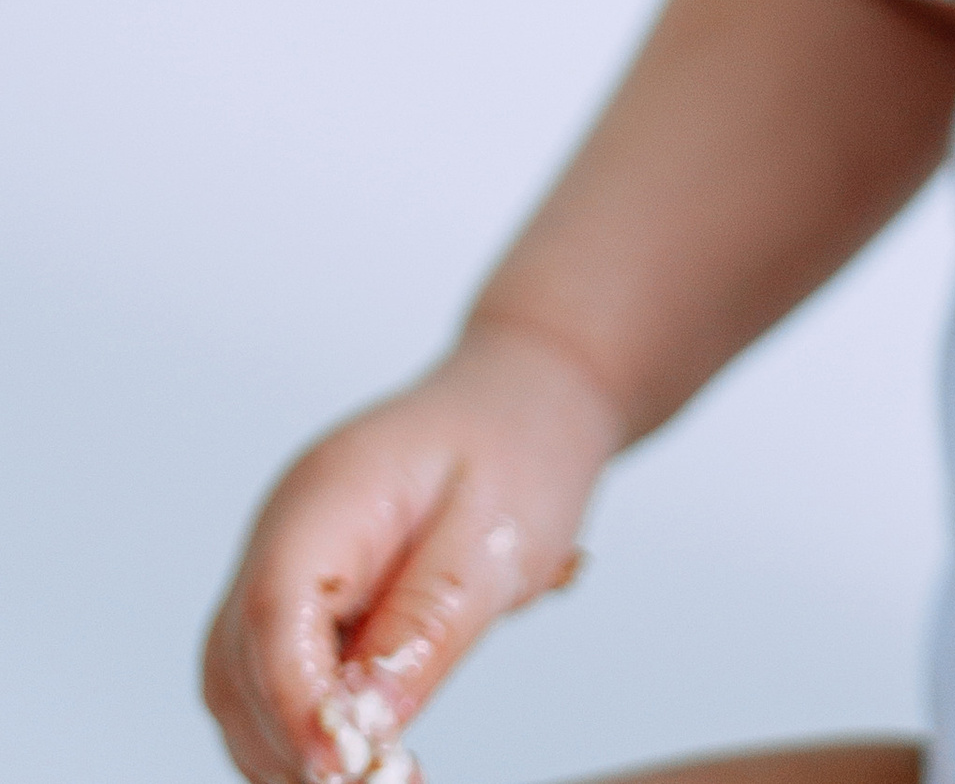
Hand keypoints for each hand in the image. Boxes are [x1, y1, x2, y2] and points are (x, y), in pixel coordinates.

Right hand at [200, 320, 617, 783]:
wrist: (531, 392)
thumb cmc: (522, 443)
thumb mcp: (497, 537)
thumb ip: (427, 625)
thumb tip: (365, 723)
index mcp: (327, 494)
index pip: (276, 614)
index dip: (297, 708)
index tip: (343, 770)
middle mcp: (286, 528)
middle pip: (240, 662)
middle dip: (290, 740)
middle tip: (373, 779)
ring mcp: (287, 558)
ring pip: (240, 681)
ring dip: (289, 742)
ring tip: (374, 770)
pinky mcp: (307, 589)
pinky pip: (275, 673)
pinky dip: (304, 722)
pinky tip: (362, 741)